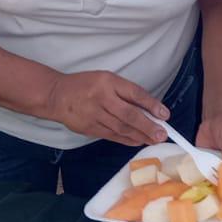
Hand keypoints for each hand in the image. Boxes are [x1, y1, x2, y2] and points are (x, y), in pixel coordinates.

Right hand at [43, 70, 168, 146]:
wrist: (56, 96)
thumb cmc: (86, 85)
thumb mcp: (106, 79)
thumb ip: (125, 92)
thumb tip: (149, 109)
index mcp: (108, 81)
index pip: (134, 93)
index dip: (151, 105)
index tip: (165, 115)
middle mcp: (101, 98)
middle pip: (129, 114)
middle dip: (148, 126)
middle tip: (162, 134)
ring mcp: (94, 115)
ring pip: (121, 128)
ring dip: (140, 136)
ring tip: (154, 140)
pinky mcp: (89, 128)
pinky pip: (112, 135)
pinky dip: (127, 140)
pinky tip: (139, 141)